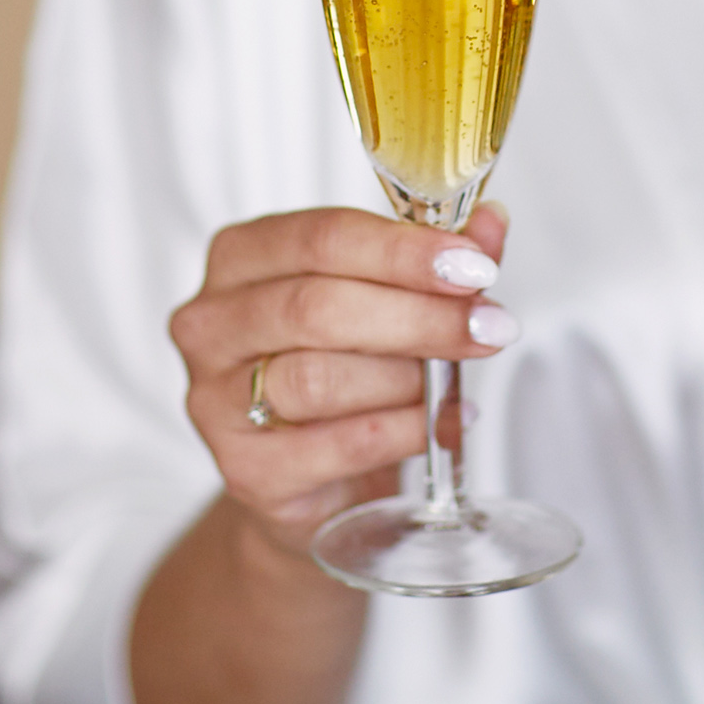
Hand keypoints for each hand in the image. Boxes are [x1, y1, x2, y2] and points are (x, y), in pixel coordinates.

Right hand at [167, 202, 514, 560]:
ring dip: (408, 378)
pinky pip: (338, 445)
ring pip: (320, 378)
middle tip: (488, 325)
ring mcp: (216, 400)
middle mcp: (212, 323)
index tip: (472, 266)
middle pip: (317, 307)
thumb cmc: (344, 370)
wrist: (314, 479)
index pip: (321, 238)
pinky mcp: (246, 470)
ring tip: (453, 382)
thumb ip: (433, 262)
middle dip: (418, 316)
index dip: (403, 251)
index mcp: (241, 257)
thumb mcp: (385, 302)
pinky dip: (403, 431)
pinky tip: (441, 425)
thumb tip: (491, 224)